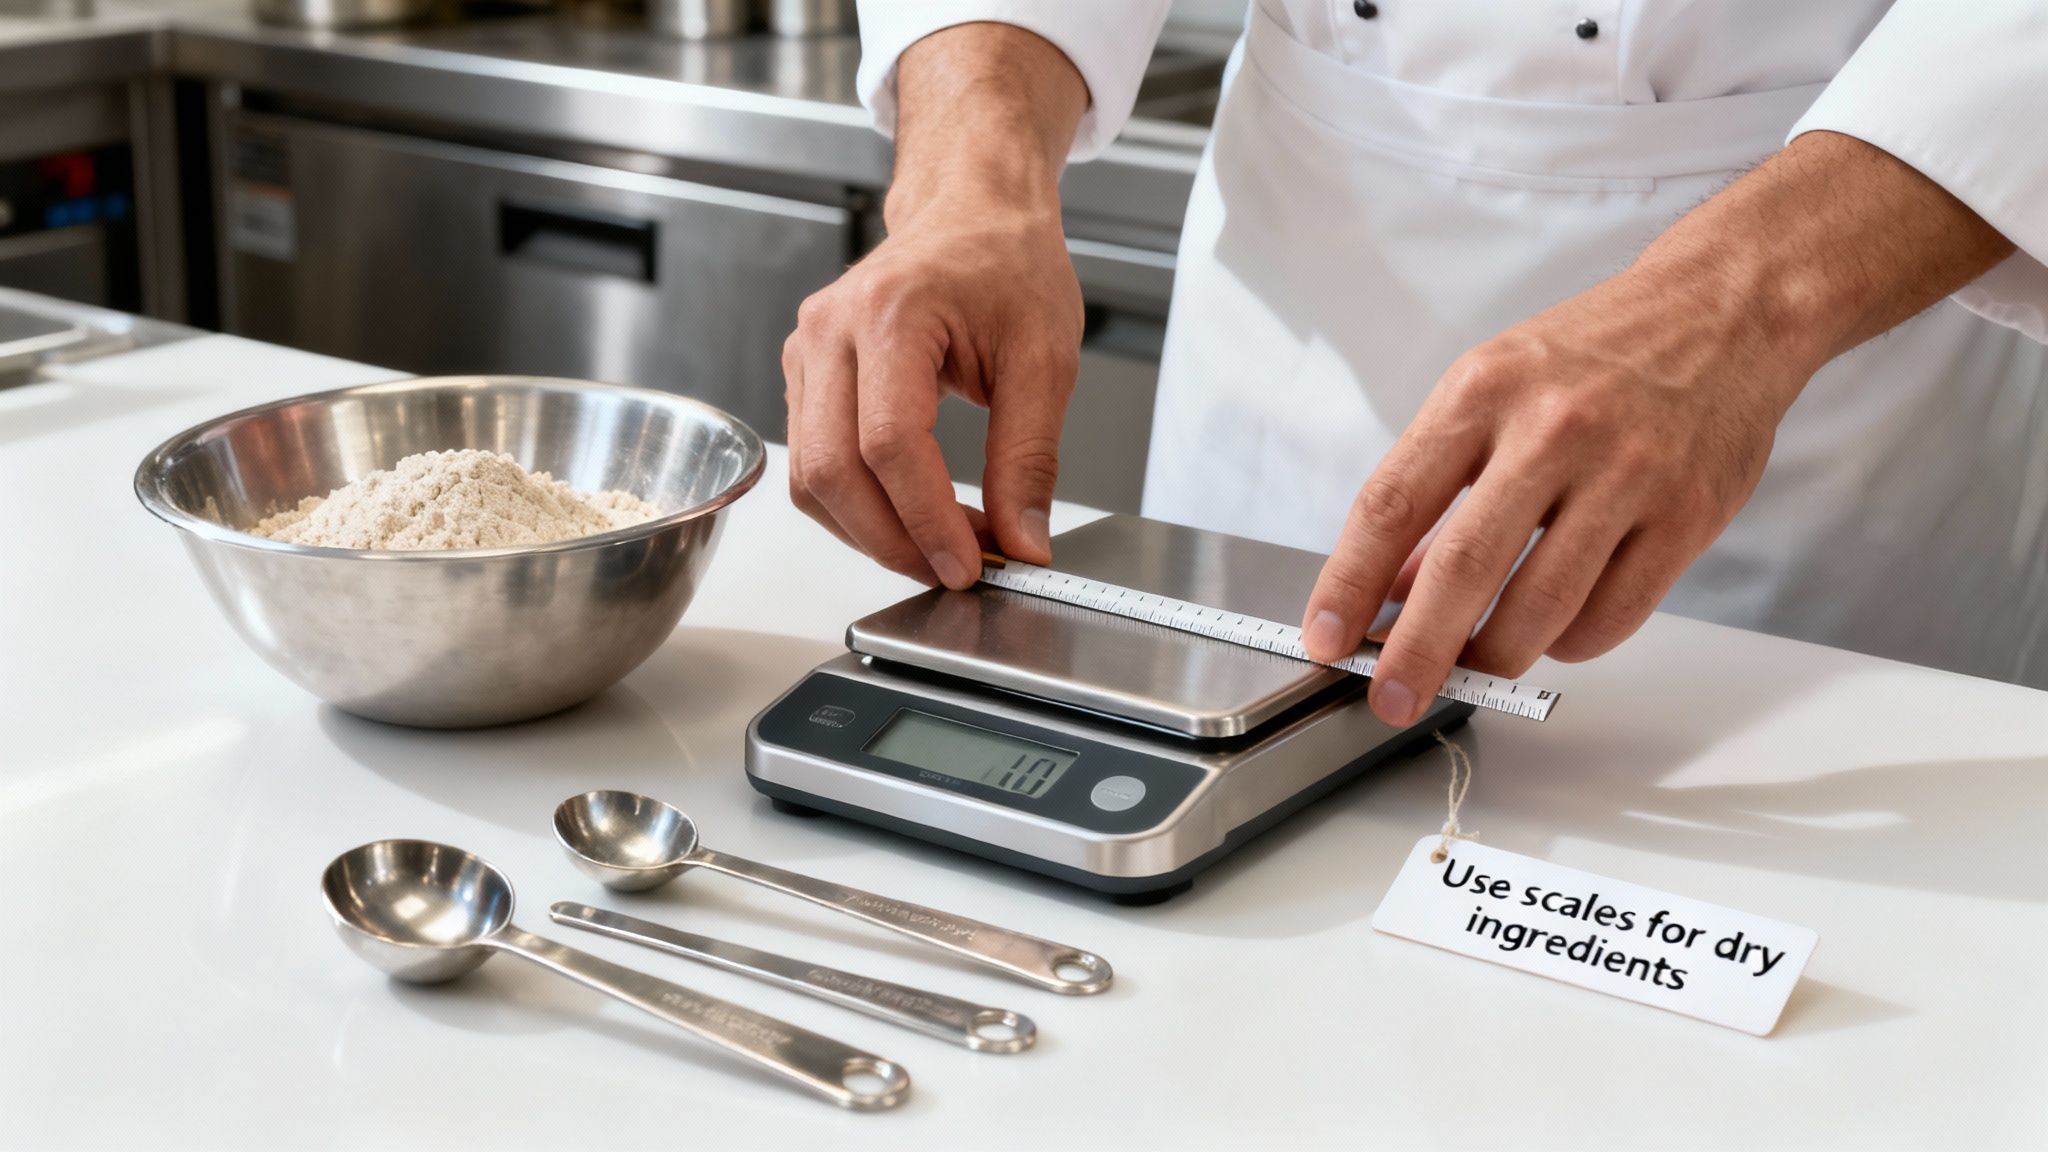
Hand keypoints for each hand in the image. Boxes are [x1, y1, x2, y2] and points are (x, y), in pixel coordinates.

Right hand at [783, 21, 1089, 587]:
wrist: (972, 213)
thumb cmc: (1007, 264)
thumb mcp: (1046, 359)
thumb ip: (1031, 458)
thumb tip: (1024, 542)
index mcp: (891, 313)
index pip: (889, 443)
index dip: (926, 519)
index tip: (970, 563)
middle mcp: (830, 330)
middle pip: (832, 470)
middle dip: (892, 540)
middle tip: (956, 571)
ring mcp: (806, 352)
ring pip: (810, 478)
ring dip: (871, 532)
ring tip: (942, 545)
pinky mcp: (804, 376)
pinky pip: (812, 463)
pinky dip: (857, 506)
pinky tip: (912, 515)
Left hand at [1300, 264, 1798, 724]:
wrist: (1723, 310)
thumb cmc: (1594, 355)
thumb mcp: (1494, 388)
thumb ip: (1440, 483)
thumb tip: (1391, 589)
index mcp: (1484, 391)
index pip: (1391, 504)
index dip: (1347, 583)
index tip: (1326, 637)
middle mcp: (1551, 429)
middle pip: (1461, 569)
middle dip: (1415, 652)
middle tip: (1390, 698)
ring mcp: (1626, 473)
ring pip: (1540, 609)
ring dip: (1495, 657)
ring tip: (1476, 665)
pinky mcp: (1685, 515)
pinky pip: (1610, 617)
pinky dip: (1569, 643)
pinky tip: (1556, 630)